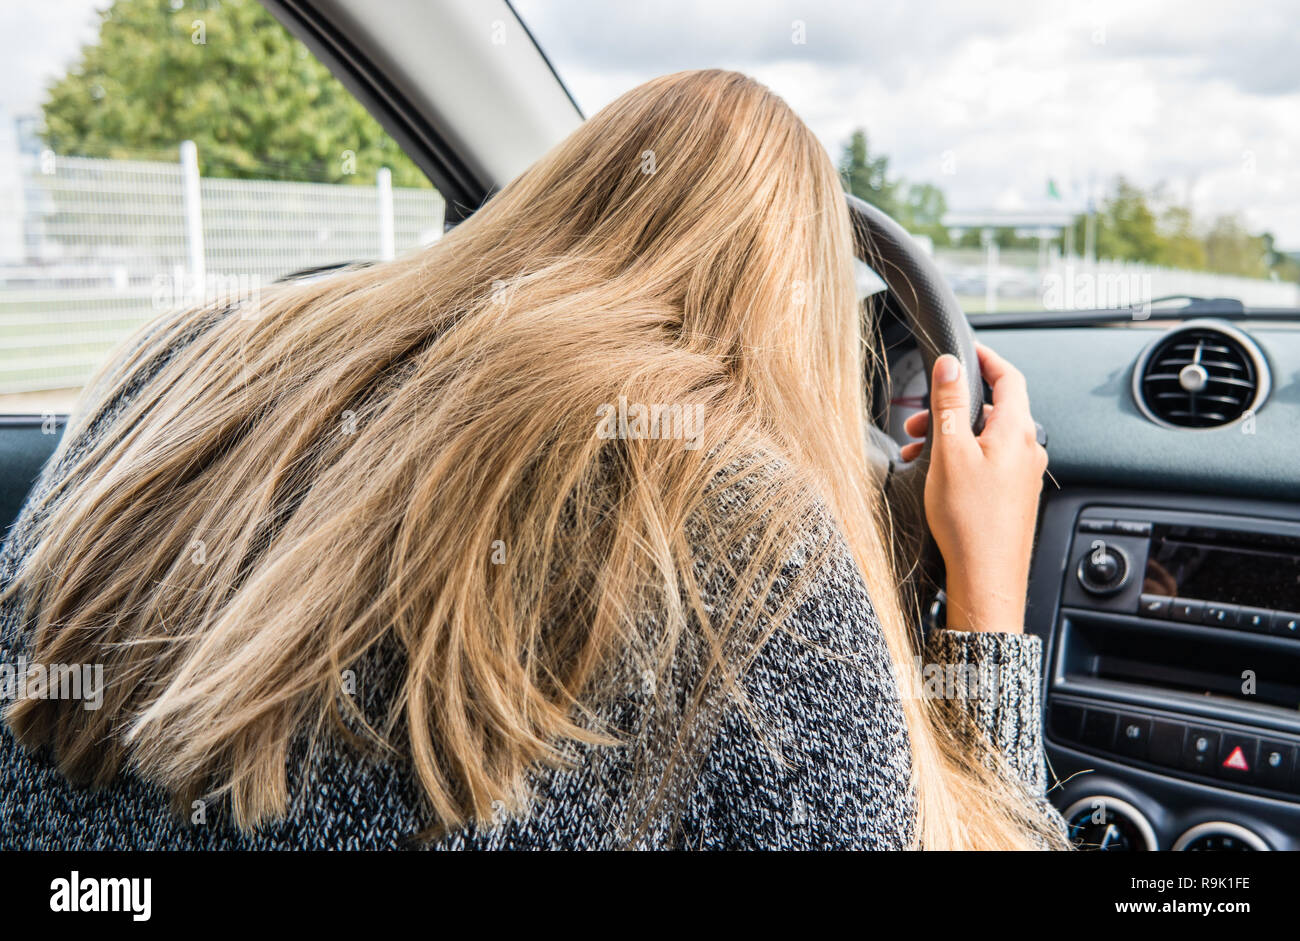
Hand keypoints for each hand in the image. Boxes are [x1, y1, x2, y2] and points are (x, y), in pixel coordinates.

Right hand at [900, 344, 1047, 633]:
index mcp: (1017, 431)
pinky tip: (935, 473)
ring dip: (953, 434)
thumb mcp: (951, 453)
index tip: (965, 350)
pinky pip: (988, 462)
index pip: (1009, 377)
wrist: (987, 579)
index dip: (986, 358)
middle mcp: (1027, 450)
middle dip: (954, 405)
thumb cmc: (971, 523)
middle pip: (993, 409)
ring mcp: (1023, 474)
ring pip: (986, 438)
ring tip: (917, 448)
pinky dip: (962, 457)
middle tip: (920, 413)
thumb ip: (949, 404)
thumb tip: (951, 365)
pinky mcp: (1013, 496)